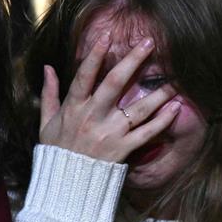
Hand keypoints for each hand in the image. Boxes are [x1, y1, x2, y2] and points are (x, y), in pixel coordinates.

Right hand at [39, 33, 180, 162]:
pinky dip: (162, 121)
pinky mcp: (123, 149)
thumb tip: (48, 67)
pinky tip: (175, 107)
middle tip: (148, 43)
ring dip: (157, 92)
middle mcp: (93, 117)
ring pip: (137, 108)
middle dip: (132, 61)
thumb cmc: (57, 150)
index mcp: (74, 107)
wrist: (65, 184)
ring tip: (173, 78)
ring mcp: (110, 133)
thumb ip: (49, 93)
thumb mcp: (46, 122)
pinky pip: (146, 133)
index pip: (85, 76)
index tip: (108, 37)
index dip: (95, 55)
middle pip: (115, 83)